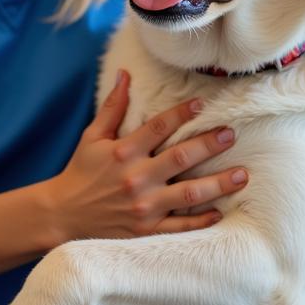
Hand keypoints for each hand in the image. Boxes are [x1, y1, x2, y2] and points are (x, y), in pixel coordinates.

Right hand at [46, 70, 247, 241]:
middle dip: (209, 145)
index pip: (159, 127)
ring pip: (189, 193)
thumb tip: (125, 74)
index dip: (182, 113)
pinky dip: (201, 221)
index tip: (202, 104)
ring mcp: (144, 206)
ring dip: (219, 184)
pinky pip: (180, 227)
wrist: (62, 215)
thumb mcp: (92, 137)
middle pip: (181, 158)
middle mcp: (136, 177)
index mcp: (123, 151)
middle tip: (231, 135)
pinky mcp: (146, 230)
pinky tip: (221, 212)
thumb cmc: (80, 172)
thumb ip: (112, 107)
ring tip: (243, 174)